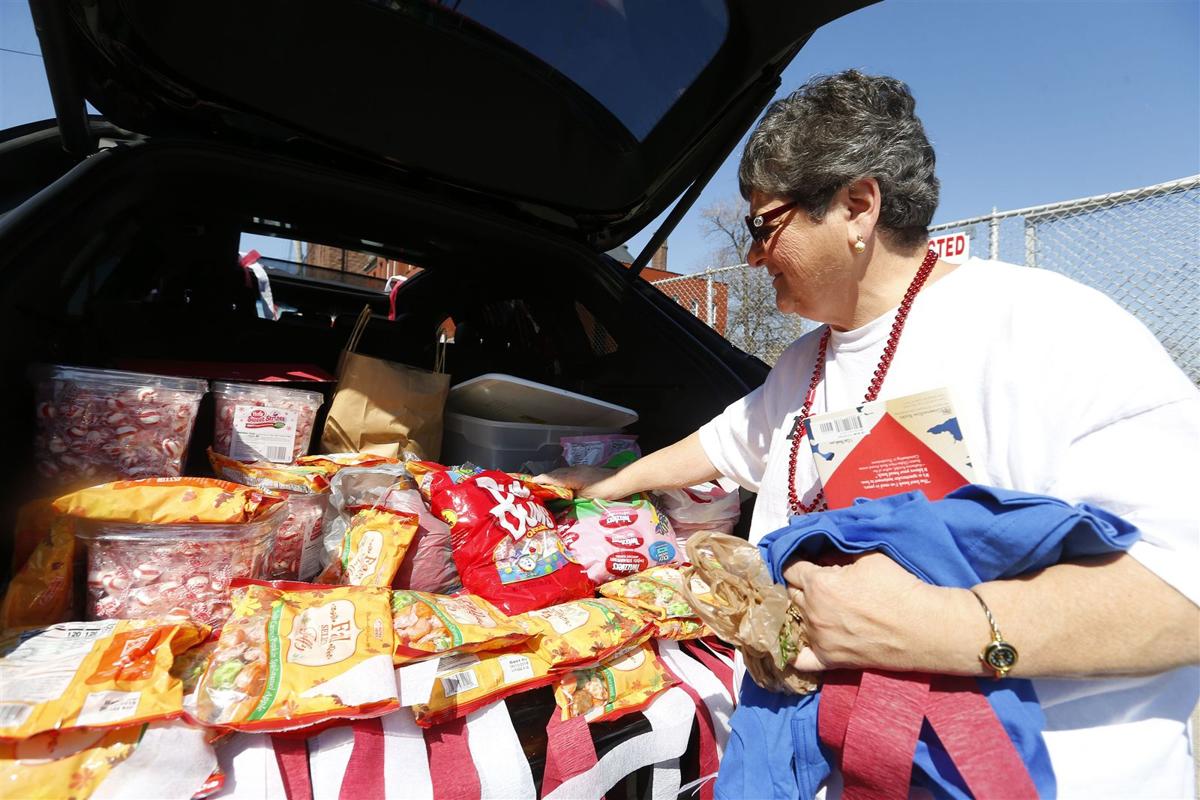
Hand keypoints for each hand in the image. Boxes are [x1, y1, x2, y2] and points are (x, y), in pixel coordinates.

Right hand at [531, 466, 625, 499]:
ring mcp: (579, 469)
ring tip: (544, 487)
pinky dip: (561, 479)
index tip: (529, 483)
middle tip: (533, 486)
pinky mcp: (584, 471)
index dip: (540, 480)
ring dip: (552, 478)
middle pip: (555, 474)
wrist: (621, 481)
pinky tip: (561, 486)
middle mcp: (574, 470)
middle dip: (544, 479)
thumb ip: (572, 495)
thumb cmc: (605, 489)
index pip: (552, 478)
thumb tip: (561, 498)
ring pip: (561, 473)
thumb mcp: (586, 496)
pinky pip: (568, 474)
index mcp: (572, 476)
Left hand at [783, 551, 960, 672]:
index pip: (791, 569)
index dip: (799, 563)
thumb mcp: (867, 558)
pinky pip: (799, 659)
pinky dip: (796, 651)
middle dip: (803, 586)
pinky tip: (801, 641)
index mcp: (819, 584)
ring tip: (821, 608)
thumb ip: (837, 555)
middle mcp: (812, 612)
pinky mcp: (829, 660)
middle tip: (821, 585)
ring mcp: (819, 639)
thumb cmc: (897, 588)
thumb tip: (823, 558)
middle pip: (792, 594)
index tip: (807, 562)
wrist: (922, 627)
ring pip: (796, 620)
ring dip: (804, 612)